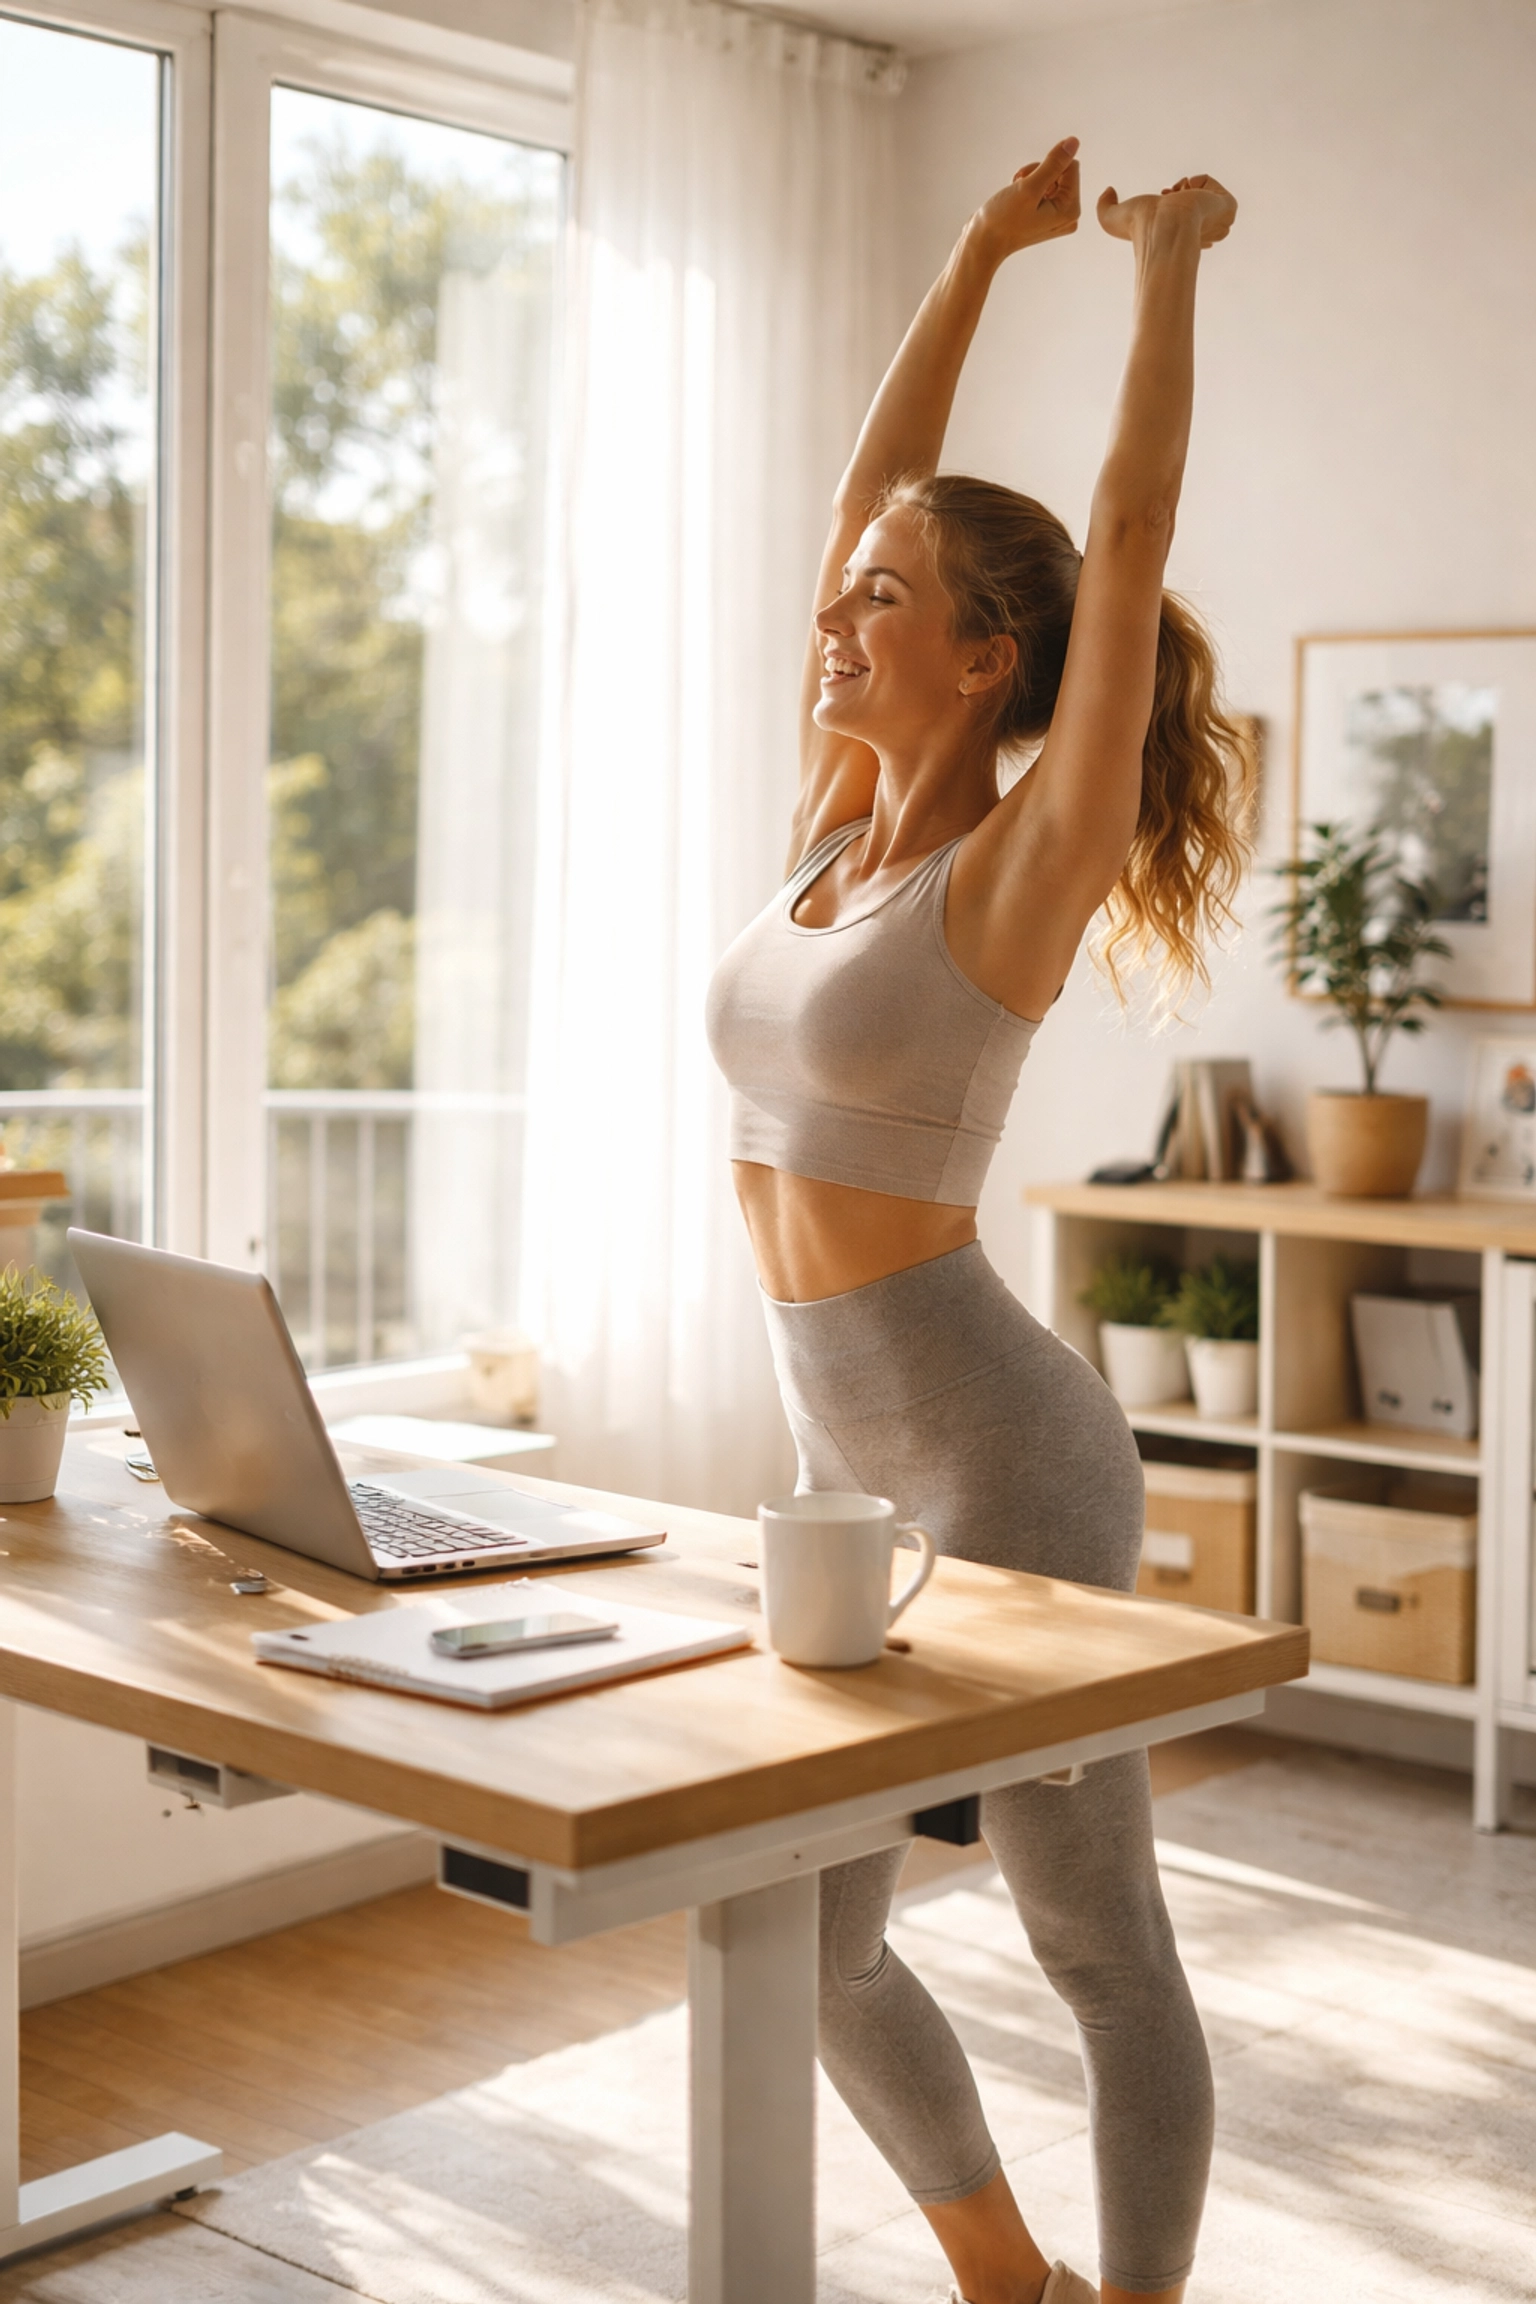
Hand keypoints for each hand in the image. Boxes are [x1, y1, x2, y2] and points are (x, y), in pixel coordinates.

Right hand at [972, 137, 1080, 259]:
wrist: (983, 244)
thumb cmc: (1003, 221)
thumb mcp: (1030, 188)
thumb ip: (1053, 164)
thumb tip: (1073, 142)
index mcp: (1070, 210)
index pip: (1071, 166)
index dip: (1048, 166)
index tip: (1029, 180)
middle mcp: (1068, 215)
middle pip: (1063, 172)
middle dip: (1040, 173)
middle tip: (1021, 187)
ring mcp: (1056, 217)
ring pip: (1052, 178)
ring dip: (1032, 178)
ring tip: (1016, 192)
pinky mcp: (1045, 216)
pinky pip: (1044, 189)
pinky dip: (1028, 187)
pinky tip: (1016, 196)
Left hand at [1096, 173, 1236, 249]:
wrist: (1164, 227)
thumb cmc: (1139, 229)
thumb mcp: (1112, 217)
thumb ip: (1104, 205)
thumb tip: (1107, 190)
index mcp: (1181, 236)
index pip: (1181, 212)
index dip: (1171, 198)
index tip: (1161, 197)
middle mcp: (1200, 231)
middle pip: (1193, 200)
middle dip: (1181, 193)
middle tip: (1169, 196)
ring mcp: (1215, 222)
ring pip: (1204, 192)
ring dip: (1189, 187)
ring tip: (1179, 195)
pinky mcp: (1227, 209)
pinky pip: (1214, 186)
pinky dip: (1201, 181)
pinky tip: (1190, 192)